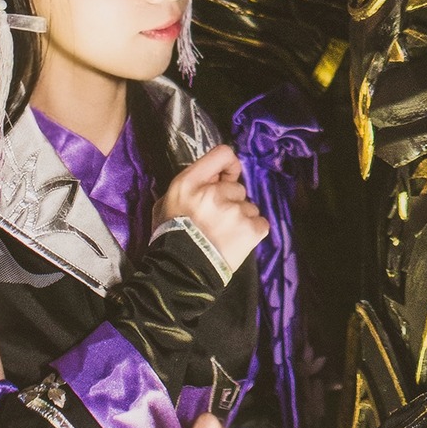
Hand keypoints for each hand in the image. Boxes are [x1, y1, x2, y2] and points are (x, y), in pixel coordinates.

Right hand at [156, 144, 268, 270]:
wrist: (180, 273)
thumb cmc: (170, 238)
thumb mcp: (166, 203)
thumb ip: (188, 186)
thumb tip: (212, 178)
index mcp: (190, 183)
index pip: (222, 153)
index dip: (228, 166)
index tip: (226, 177)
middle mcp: (214, 193)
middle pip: (237, 187)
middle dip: (230, 201)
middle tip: (215, 221)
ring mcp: (235, 211)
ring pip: (249, 207)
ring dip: (240, 218)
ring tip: (223, 236)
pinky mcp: (251, 229)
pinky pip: (260, 222)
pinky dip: (252, 231)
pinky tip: (236, 242)